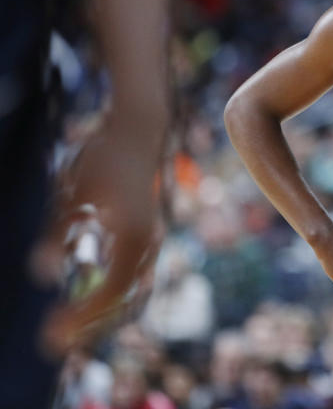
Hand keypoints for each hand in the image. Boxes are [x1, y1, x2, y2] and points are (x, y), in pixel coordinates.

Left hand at [35, 112, 165, 355]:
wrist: (139, 129)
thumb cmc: (103, 157)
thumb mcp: (72, 194)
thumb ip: (57, 236)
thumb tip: (42, 276)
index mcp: (132, 236)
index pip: (111, 291)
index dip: (81, 316)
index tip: (51, 331)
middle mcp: (148, 242)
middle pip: (124, 299)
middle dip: (89, 325)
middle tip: (53, 342)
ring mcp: (151, 238)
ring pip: (131, 290)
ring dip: (99, 311)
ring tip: (66, 325)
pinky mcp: (147, 233)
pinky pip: (131, 274)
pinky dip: (108, 292)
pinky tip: (81, 295)